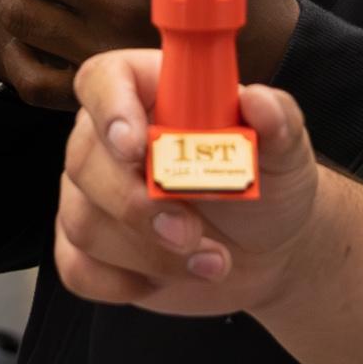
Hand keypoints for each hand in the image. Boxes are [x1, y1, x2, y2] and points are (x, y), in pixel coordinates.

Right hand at [51, 45, 323, 314]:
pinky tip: (166, 279)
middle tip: (190, 232)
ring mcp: (93, 197)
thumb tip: (258, 100)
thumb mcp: (284, 149)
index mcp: (149, 95)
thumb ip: (277, 119)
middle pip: (84, 160)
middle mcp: (108, 141)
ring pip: (85, 223)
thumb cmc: (269, 184)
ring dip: (149, 253)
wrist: (270, 250)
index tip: (137, 146)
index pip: (102, 80)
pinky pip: (78, 268)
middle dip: (137, 205)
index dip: (110, 108)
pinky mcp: (90, 250)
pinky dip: (120, 283)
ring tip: (213, 262)